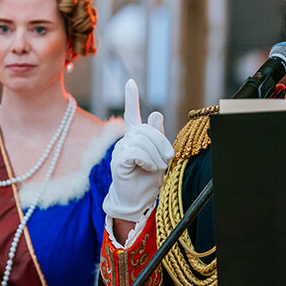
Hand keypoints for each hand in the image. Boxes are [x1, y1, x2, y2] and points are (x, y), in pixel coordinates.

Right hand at [103, 79, 174, 221]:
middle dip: (161, 143)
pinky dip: (148, 160)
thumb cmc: (147, 181)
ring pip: (142, 141)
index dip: (131, 98)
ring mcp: (119, 151)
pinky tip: (148, 168)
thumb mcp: (158, 157)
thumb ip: (157, 137)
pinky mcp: (118, 162)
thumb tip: (156, 113)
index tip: (130, 82)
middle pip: (146, 129)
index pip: (131, 114)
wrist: (137, 202)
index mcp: (134, 138)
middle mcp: (125, 142)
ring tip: (158, 167)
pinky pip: (136, 152)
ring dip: (156, 155)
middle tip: (167, 159)